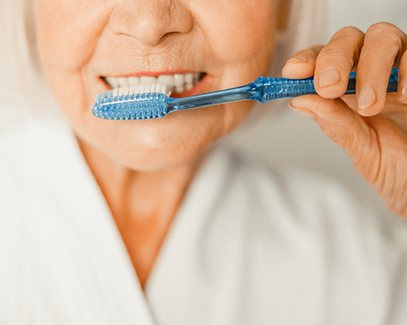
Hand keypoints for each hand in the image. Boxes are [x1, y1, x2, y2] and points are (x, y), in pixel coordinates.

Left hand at [282, 23, 406, 217]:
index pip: (320, 61)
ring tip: (369, 106)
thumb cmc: (396, 167)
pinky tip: (404, 96)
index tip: (293, 72)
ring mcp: (400, 68)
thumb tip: (298, 99)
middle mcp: (371, 72)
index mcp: (346, 90)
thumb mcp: (362, 149)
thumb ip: (336, 124)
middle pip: (347, 39)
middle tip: (329, 87)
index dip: (306, 60)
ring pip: (381, 37)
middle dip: (333, 59)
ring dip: (370, 68)